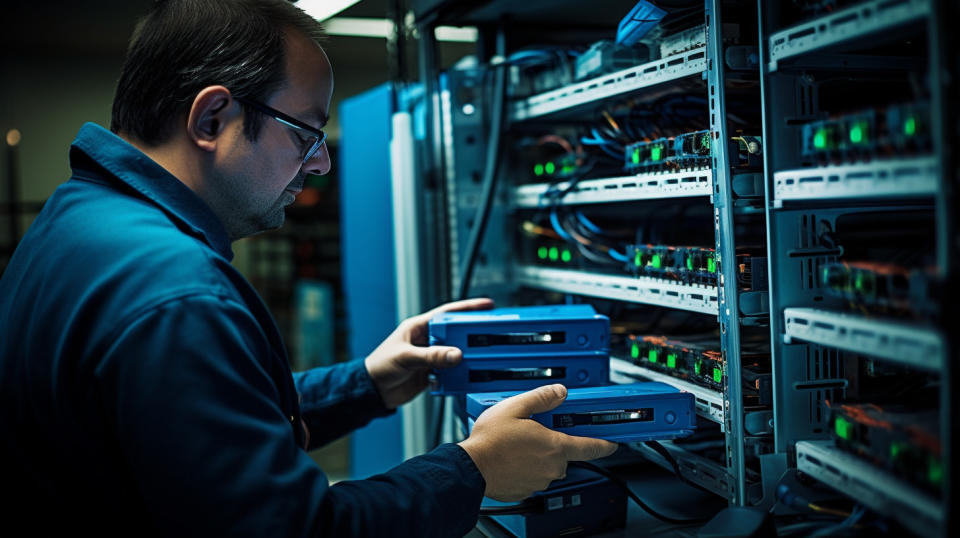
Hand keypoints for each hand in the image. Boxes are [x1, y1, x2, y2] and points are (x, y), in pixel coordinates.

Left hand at [364, 297, 493, 408]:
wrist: (373, 392)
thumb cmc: (380, 366)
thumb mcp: (406, 357)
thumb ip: (431, 356)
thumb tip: (456, 355)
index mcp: (419, 327)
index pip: (447, 313)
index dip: (467, 308)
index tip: (487, 305)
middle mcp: (427, 340)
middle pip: (456, 334)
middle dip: (471, 336)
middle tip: (489, 337)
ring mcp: (431, 357)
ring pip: (455, 354)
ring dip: (466, 359)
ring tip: (479, 361)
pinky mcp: (433, 374)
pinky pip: (451, 373)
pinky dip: (458, 376)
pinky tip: (463, 379)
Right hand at [457, 384, 618, 501]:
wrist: (470, 468)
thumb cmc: (490, 441)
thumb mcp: (516, 407)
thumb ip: (542, 398)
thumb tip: (559, 392)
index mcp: (555, 447)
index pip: (590, 447)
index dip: (605, 444)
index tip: (613, 443)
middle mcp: (552, 468)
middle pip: (563, 454)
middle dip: (553, 443)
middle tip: (534, 431)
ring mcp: (539, 481)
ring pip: (547, 466)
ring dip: (538, 456)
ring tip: (516, 445)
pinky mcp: (526, 490)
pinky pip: (533, 477)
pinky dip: (526, 468)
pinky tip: (511, 458)